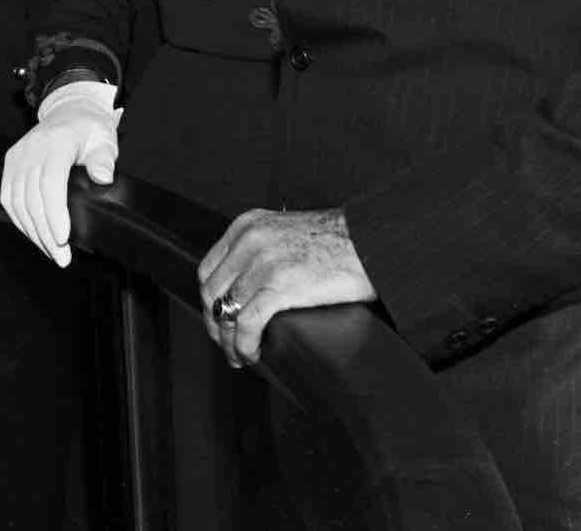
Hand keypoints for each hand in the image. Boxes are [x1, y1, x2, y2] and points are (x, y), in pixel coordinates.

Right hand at [0, 82, 120, 267]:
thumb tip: (102, 177)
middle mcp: (32, 148)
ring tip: (51, 251)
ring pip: (17, 202)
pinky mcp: (11, 162)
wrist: (69, 110)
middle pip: (32, 198)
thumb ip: (104, 159)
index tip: (63, 239)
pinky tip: (33, 234)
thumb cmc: (88, 127)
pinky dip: (19, 220)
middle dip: (46, 233)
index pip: (50, 183)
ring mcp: (18, 155)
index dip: (54, 215)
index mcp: (57, 142)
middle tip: (62, 257)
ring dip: (32, 231)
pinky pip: (8, 197)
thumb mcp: (104, 139)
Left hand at [198, 207, 374, 366]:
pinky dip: (244, 345)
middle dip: (216, 325)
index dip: (211, 301)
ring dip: (229, 342)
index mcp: (248, 225)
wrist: (371, 241)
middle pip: (212, 292)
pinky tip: (253, 354)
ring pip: (226, 311)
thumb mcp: (286, 234)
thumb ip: (263, 251)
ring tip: (240, 356)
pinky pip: (247, 324)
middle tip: (227, 345)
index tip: (219, 319)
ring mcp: (263, 262)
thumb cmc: (339, 242)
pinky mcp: (280, 285)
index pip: (209, 268)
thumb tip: (249, 287)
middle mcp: (249, 240)